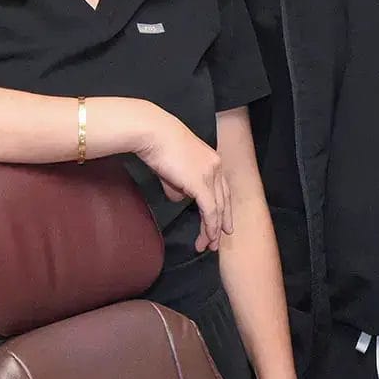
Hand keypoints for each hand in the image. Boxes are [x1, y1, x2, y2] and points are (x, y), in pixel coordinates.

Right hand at [135, 107, 232, 252]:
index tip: (222, 222)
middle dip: (222, 222)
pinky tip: (207, 237)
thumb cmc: (159, 146)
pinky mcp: (201, 184)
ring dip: (214, 229)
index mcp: (212, 160)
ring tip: (210, 245)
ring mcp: (211, 175)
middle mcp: (216, 167)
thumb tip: (179, 197)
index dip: (223, 207)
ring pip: (218, 209)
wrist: (154, 133)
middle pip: (224, 200)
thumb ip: (179, 185)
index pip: (222, 188)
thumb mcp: (173, 168)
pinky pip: (210, 211)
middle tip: (220, 239)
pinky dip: (210, 226)